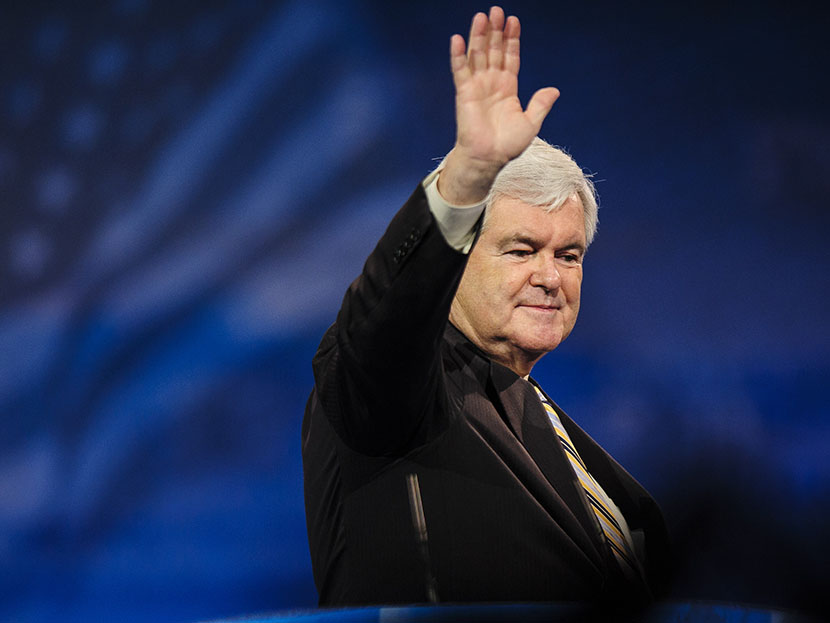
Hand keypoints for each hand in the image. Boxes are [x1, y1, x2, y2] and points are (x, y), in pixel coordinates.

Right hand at [438, 6, 558, 204]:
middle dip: (496, 31)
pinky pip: (460, 70)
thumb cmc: (507, 145)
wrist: (489, 158)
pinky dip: (458, 55)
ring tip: (481, 16)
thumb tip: (554, 90)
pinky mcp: (465, 92)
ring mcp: (477, 86)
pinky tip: (458, 39)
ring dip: (479, 36)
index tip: (514, 21)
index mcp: (508, 87)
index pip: (510, 57)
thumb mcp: (531, 123)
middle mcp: (492, 83)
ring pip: (478, 55)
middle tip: (496, 10)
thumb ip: (540, 104)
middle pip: (494, 50)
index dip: (512, 39)